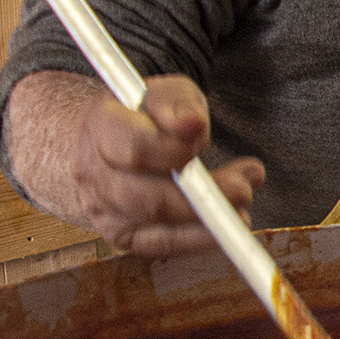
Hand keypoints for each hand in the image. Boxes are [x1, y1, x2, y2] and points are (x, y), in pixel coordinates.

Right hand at [69, 75, 265, 257]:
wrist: (104, 144)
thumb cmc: (141, 117)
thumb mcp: (161, 93)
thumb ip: (177, 104)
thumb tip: (192, 124)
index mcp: (99, 129)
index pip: (135, 148)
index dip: (172, 148)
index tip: (203, 136)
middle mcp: (95, 174)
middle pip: (149, 197)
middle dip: (203, 195)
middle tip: (243, 187)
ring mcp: (105, 210)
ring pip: (158, 223)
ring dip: (208, 217)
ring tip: (244, 198)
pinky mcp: (124, 236)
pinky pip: (163, 245)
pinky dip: (199, 239)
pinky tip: (225, 227)